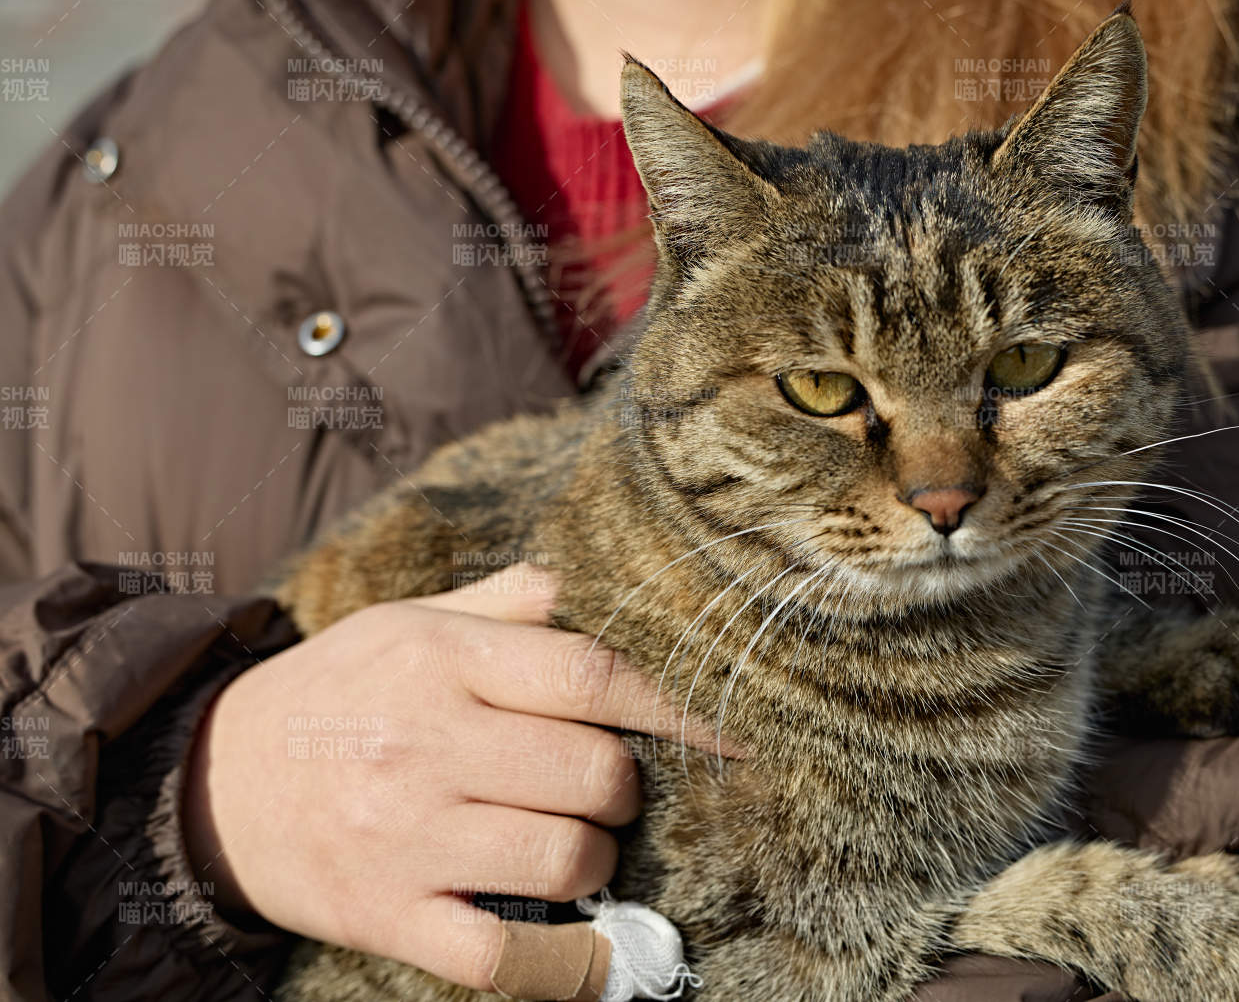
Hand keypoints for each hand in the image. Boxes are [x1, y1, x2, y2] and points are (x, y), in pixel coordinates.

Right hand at [182, 564, 723, 990]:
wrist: (214, 785)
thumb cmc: (339, 693)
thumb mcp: (406, 623)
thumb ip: (504, 603)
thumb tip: (587, 585)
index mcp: (442, 661)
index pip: (592, 676)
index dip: (674, 705)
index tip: (723, 729)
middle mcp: (427, 743)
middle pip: (596, 772)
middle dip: (628, 787)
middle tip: (611, 788)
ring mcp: (407, 835)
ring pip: (567, 858)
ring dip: (595, 859)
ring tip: (575, 845)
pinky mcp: (388, 913)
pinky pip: (503, 949)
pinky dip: (556, 953)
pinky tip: (567, 930)